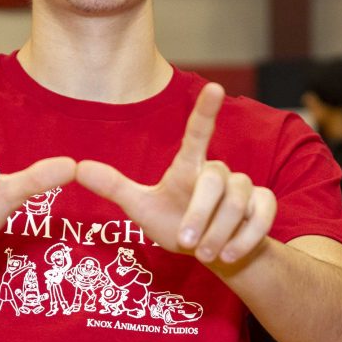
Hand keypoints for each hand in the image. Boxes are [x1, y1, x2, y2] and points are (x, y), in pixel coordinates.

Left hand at [75, 83, 275, 264]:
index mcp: (190, 167)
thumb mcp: (142, 208)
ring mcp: (244, 188)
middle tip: (189, 244)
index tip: (214, 87)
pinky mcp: (264, 206)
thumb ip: (114, 188)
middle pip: (216, 180)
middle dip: (201, 215)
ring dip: (222, 232)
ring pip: (239, 202)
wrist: (214, 254)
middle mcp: (219, 171)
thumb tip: (77, 168)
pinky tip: (232, 254)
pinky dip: (247, 236)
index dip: (205, 111)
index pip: (198, 133)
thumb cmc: (176, 224)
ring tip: (206, 254)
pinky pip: (263, 214)